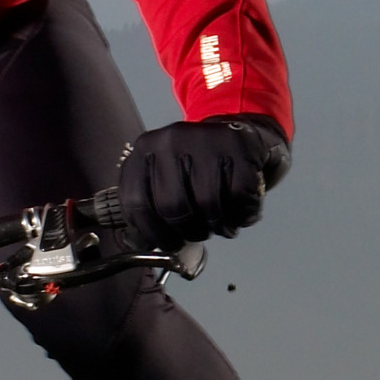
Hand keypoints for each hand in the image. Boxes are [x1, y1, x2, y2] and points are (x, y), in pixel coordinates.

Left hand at [113, 116, 286, 250]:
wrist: (235, 133)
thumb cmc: (196, 166)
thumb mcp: (165, 176)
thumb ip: (151, 205)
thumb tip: (145, 245)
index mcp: (145, 150)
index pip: (137, 203)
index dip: (155, 233)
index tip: (170, 244)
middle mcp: (171, 140)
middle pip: (173, 207)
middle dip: (190, 231)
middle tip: (200, 233)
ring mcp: (205, 140)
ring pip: (208, 203)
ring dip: (218, 225)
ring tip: (222, 224)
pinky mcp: (238, 146)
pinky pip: (239, 196)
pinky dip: (242, 214)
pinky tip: (240, 211)